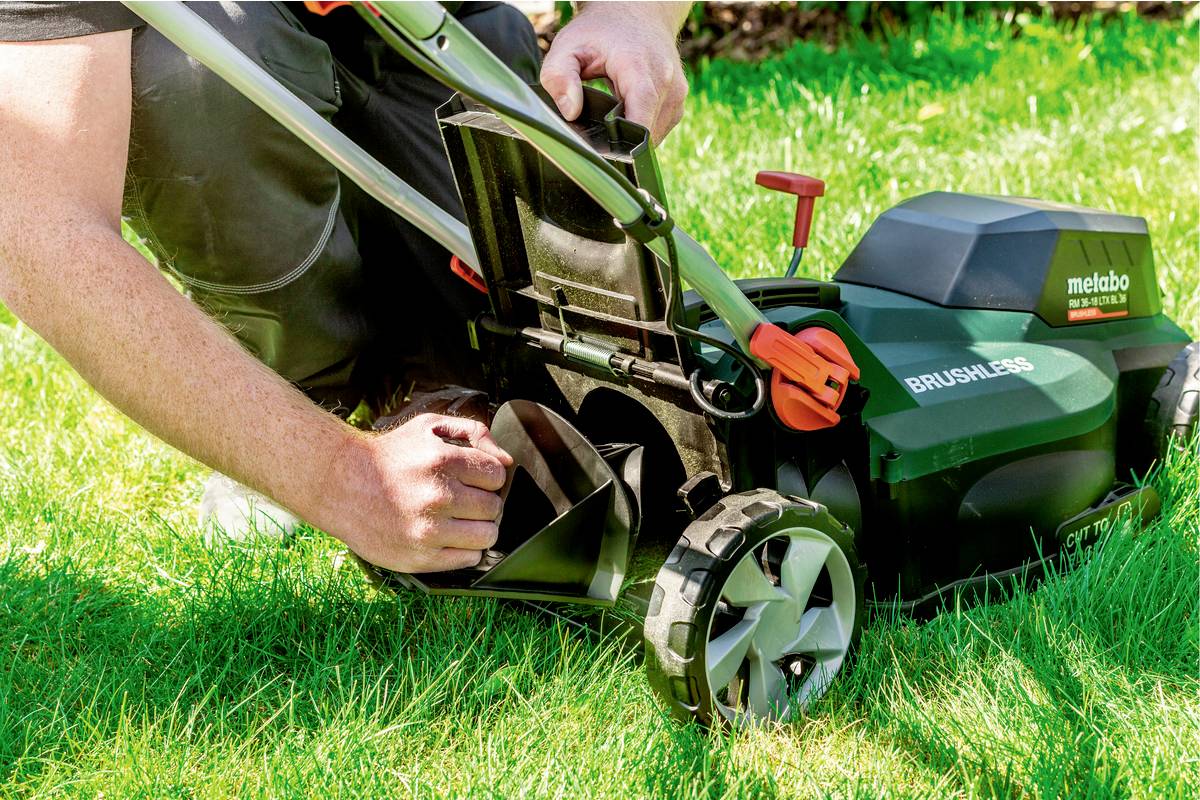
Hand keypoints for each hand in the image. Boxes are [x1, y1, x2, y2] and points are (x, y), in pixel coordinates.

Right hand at [329, 414, 512, 572]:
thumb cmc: (390, 455)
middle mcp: (438, 497)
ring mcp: (429, 530)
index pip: (497, 476)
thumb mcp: (429, 426)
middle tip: (462, 499)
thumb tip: (506, 460)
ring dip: (478, 528)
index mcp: (443, 462)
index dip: (488, 476)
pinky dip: (464, 549)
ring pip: (487, 536)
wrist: (341, 484)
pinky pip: (468, 559)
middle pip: (494, 507)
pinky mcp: (420, 558)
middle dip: (483, 502)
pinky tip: (446, 535)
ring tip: (457, 519)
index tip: (472, 478)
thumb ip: (474, 432)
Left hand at [540, 2, 689, 143]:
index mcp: (639, 68)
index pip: (641, 121)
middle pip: (646, 134)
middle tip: (599, 131)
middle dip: (621, 140)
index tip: (602, 148)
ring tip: (613, 117)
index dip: (621, 142)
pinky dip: (643, 128)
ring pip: (655, 136)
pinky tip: (627, 114)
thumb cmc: (600, 30)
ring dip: (633, 135)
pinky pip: (661, 129)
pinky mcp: (679, 100)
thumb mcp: (567, 46)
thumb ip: (559, 77)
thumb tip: (570, 112)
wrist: (637, 10)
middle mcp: (666, 81)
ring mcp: (677, 92)